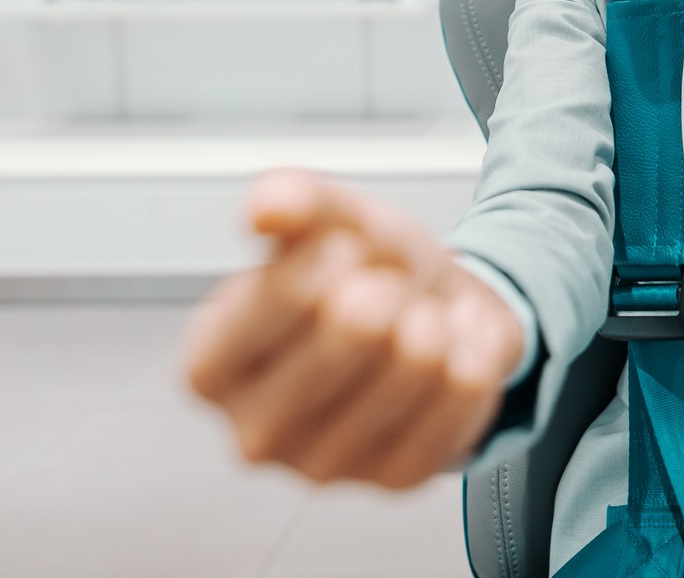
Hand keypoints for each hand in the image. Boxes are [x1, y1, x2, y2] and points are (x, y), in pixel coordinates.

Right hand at [184, 169, 523, 487]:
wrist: (433, 320)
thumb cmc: (362, 273)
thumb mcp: (330, 219)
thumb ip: (294, 202)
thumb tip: (265, 206)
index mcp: (210, 366)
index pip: (279, 297)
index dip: (332, 255)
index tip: (342, 247)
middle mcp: (252, 433)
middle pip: (354, 328)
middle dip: (389, 283)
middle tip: (385, 286)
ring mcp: (323, 468)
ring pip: (418, 360)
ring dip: (434, 315)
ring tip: (417, 318)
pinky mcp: (395, 480)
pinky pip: (464, 391)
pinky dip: (473, 350)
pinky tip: (452, 349)